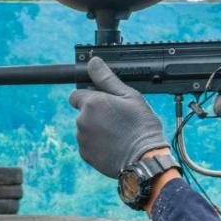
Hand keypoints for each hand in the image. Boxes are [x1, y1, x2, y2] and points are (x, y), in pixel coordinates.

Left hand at [68, 57, 168, 178]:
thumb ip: (107, 78)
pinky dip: (97, 144)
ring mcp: (82, 139)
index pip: (76, 95)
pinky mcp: (85, 154)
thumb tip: (93, 62)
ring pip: (85, 129)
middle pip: (83, 112)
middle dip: (95, 114)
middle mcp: (82, 120)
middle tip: (116, 119)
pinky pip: (87, 144)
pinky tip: (113, 145)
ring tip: (117, 133)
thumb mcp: (129, 96)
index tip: (104, 103)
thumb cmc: (141, 126)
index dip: (90, 97)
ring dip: (96, 129)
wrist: (144, 158)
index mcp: (92, 103)